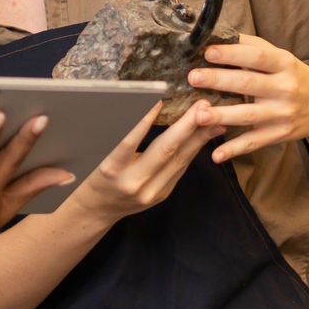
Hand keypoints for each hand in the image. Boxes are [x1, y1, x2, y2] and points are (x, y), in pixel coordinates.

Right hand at [64, 100, 222, 224]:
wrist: (97, 209)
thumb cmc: (94, 174)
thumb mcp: (98, 155)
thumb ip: (118, 135)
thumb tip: (142, 107)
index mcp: (111, 169)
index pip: (129, 141)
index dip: (145, 120)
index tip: (160, 99)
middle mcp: (133, 182)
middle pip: (165, 150)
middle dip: (187, 125)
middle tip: (203, 106)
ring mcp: (151, 192)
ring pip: (180, 159)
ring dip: (199, 137)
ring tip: (214, 117)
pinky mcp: (162, 194)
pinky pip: (180, 168)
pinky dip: (193, 149)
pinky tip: (204, 135)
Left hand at [187, 37, 308, 164]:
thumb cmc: (295, 76)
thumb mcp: (281, 57)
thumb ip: (252, 47)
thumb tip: (219, 35)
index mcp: (284, 64)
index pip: (257, 56)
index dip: (233, 53)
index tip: (208, 52)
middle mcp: (285, 88)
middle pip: (248, 83)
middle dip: (219, 80)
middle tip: (193, 77)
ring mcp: (282, 113)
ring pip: (249, 115)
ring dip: (222, 115)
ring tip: (198, 115)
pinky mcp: (279, 134)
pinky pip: (254, 142)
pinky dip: (235, 149)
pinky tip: (216, 154)